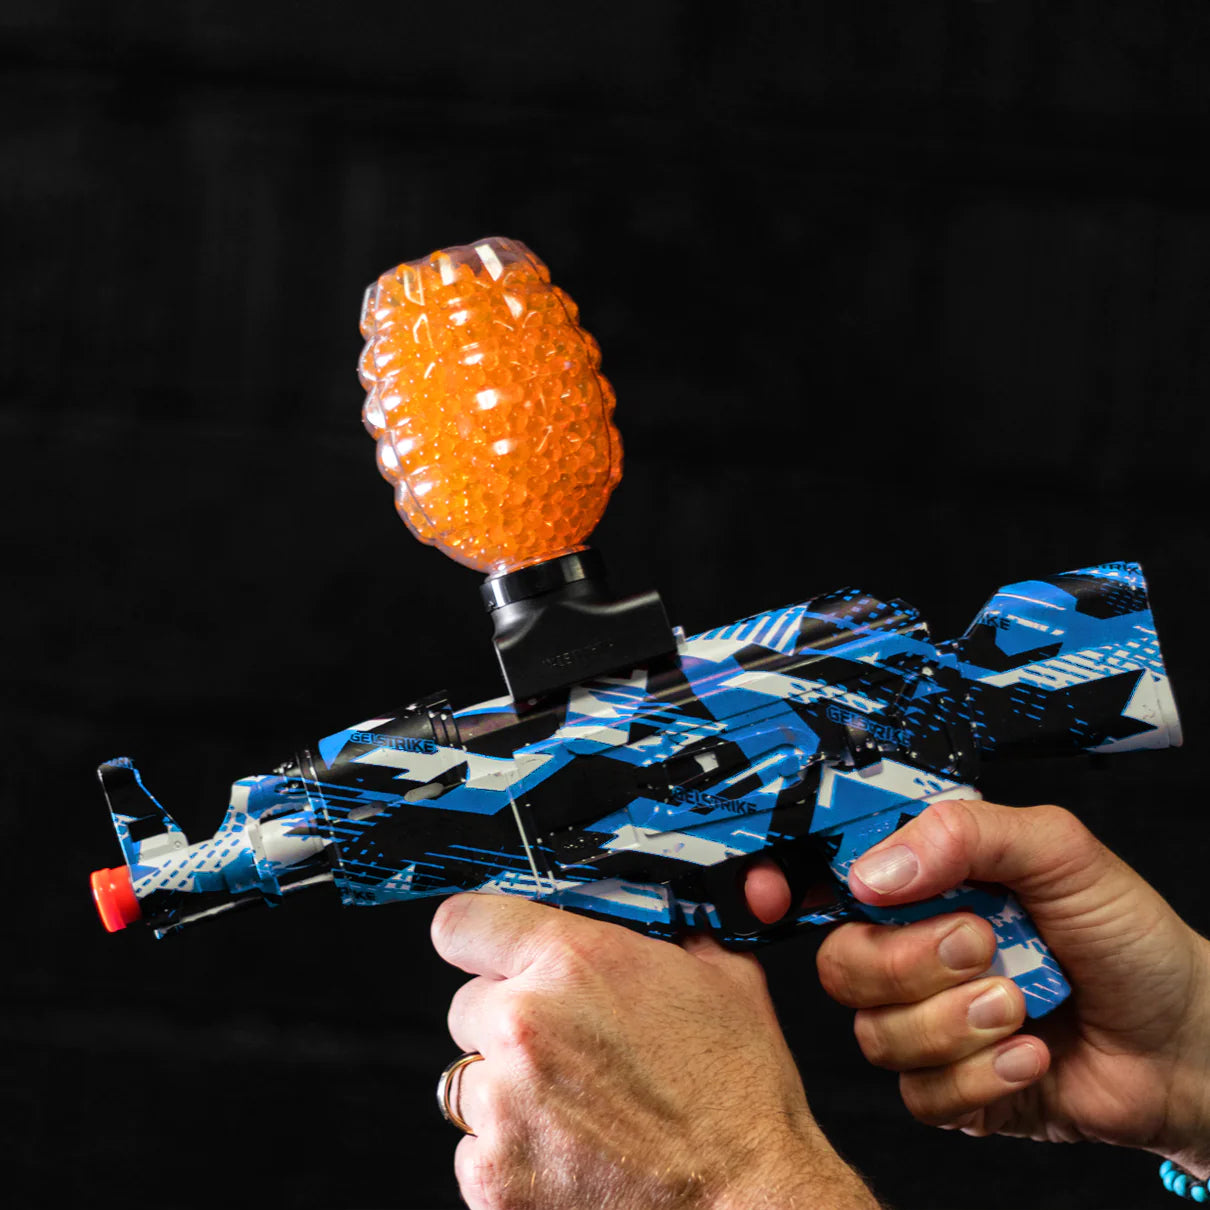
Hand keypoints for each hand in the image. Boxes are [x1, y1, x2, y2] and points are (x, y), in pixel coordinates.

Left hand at [431, 893, 877, 1209]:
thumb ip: (669, 937)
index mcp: (574, 963)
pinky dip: (509, 1152)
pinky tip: (568, 1154)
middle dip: (508, 1021)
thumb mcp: (723, 980)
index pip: (464, 923)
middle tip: (566, 1048)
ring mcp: (504, 1106)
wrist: (752, 1203)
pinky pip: (473, 1149)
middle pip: (468, 1005)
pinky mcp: (493, 1177)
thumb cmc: (740, 1102)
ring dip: (506, 1089)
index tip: (486, 951)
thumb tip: (657, 915)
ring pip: (468, 1080)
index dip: (477, 938)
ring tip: (573, 1108)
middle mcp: (527, 1025)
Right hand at [748, 800, 1209, 1175]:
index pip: (830, 876)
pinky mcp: (949, 1090)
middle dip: (912, 962)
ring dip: (958, 1023)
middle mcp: (913, 949)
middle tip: (984, 946)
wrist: (1182, 1040)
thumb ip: (967, 834)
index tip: (775, 892)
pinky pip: (921, 1095)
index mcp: (925, 884)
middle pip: (841, 962)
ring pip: (877, 1033)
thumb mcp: (1059, 851)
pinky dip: (983, 1077)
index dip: (784, 882)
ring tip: (1020, 1006)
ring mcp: (926, 1022)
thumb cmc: (1125, 936)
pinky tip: (1031, 1055)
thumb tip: (876, 870)